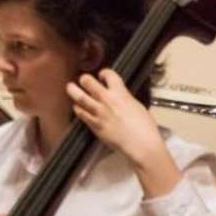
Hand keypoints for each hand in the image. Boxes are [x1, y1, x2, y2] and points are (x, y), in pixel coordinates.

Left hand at [66, 69, 179, 196]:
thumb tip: (121, 98)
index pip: (109, 75)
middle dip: (84, 79)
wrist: (140, 143)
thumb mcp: (137, 106)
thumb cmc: (144, 128)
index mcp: (121, 94)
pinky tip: (76, 107)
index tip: (102, 75)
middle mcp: (107, 100)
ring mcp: (99, 112)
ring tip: (70, 87)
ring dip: (73, 90)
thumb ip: (125, 99)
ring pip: (79, 96)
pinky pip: (81, 113)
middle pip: (88, 82)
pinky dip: (77, 108)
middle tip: (83, 80)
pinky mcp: (94, 124)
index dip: (104, 73)